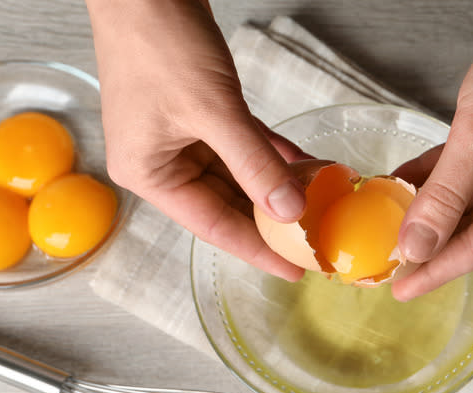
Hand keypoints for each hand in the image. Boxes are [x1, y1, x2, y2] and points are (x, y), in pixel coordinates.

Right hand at [85, 0, 310, 280]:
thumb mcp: (212, 110)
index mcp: (150, 174)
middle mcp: (163, 162)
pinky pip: (244, 146)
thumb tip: (290, 211)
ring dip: (278, 185)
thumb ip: (254, 163)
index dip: (258, 250)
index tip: (295, 269)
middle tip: (318, 238)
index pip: (214, 226)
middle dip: (274, 218)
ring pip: (239, 175)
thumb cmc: (159, 42)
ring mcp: (182, 138)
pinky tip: (305, 165)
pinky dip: (272, 155)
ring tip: (322, 202)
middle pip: (228, 203)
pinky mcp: (200, 114)